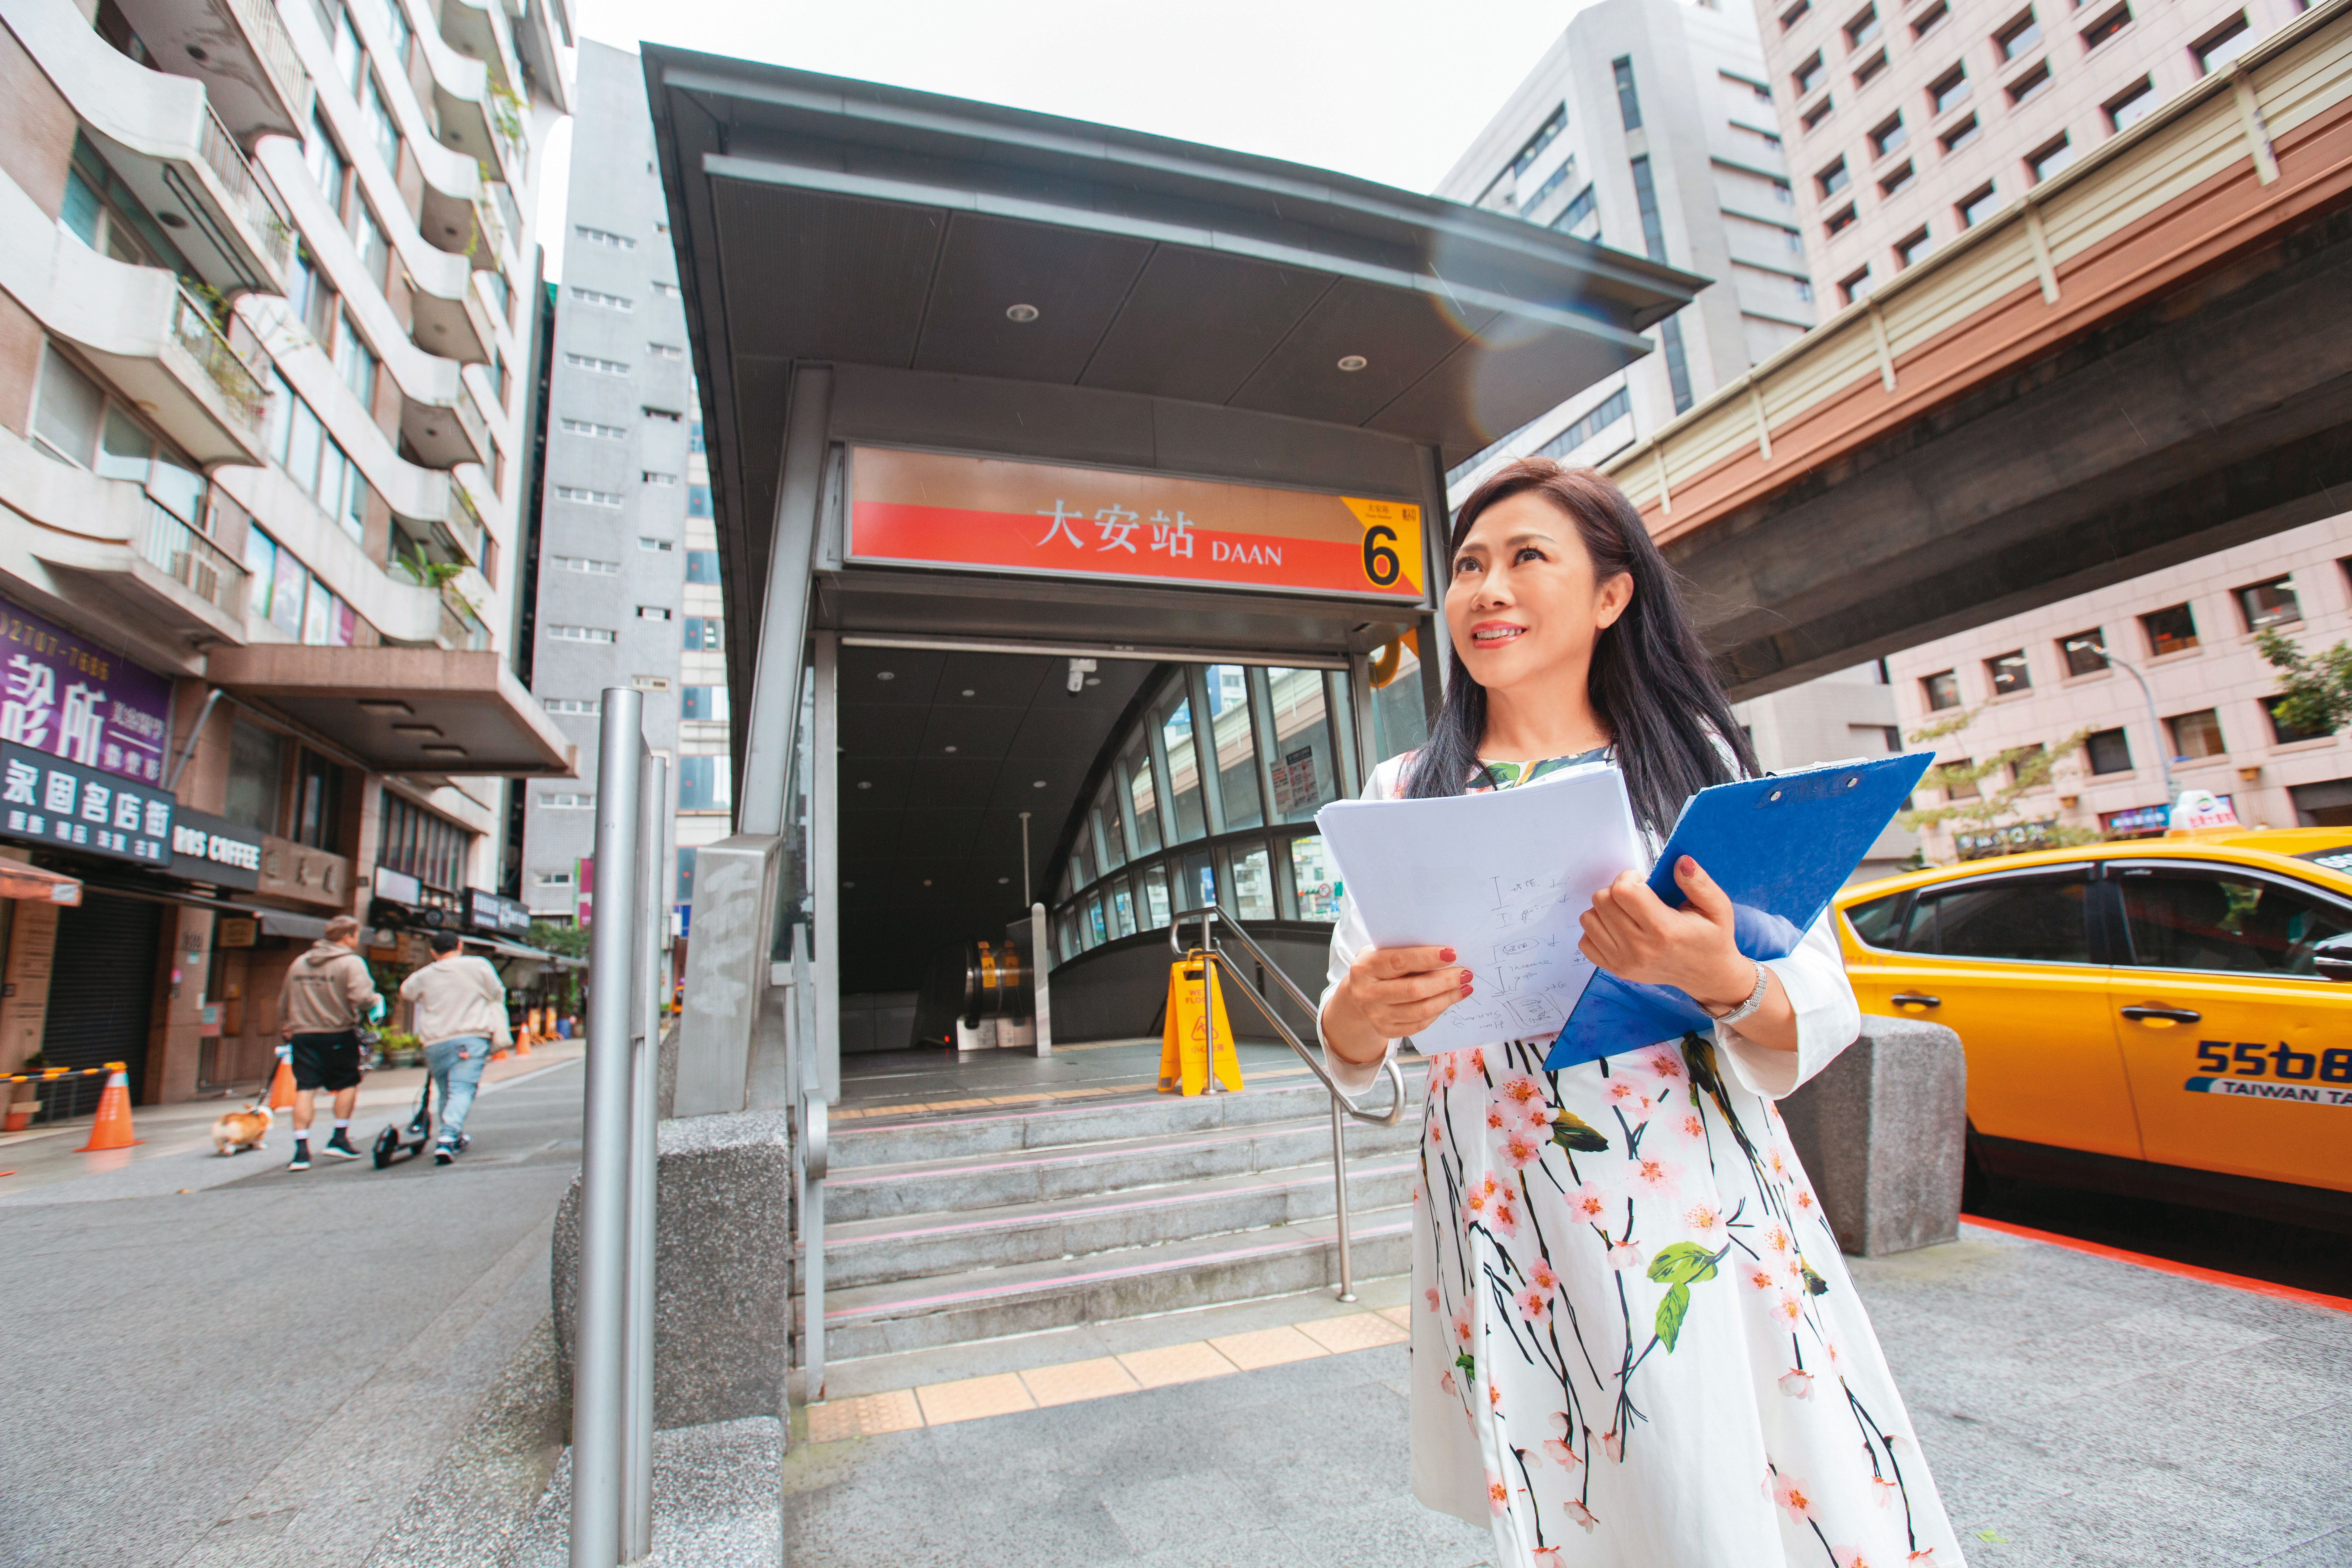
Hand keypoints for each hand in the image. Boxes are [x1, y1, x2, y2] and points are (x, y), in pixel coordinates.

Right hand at [1322, 945, 1471, 1063]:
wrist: (1359, 993)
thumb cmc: (1379, 966)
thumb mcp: (1383, 951)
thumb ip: (1406, 950)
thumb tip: (1445, 952)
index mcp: (1364, 968)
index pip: (1398, 962)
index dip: (1427, 958)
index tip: (1451, 954)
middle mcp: (1366, 994)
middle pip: (1413, 990)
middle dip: (1445, 981)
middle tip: (1465, 973)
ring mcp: (1375, 1015)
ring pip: (1420, 1010)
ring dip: (1447, 998)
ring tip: (1464, 987)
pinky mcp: (1386, 1030)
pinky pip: (1419, 1024)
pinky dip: (1438, 1011)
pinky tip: (1448, 1000)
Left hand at [1578, 857, 1753, 1010]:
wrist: (1707, 975)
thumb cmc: (1712, 938)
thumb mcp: (1717, 907)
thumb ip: (1698, 882)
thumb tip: (1680, 861)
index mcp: (1664, 930)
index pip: (1623, 891)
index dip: (1630, 878)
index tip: (1645, 883)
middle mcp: (1640, 948)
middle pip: (1602, 900)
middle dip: (1617, 889)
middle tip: (1638, 896)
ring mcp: (1624, 962)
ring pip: (1589, 918)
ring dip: (1605, 909)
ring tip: (1629, 912)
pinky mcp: (1616, 970)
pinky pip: (1585, 940)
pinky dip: (1599, 929)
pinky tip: (1620, 928)